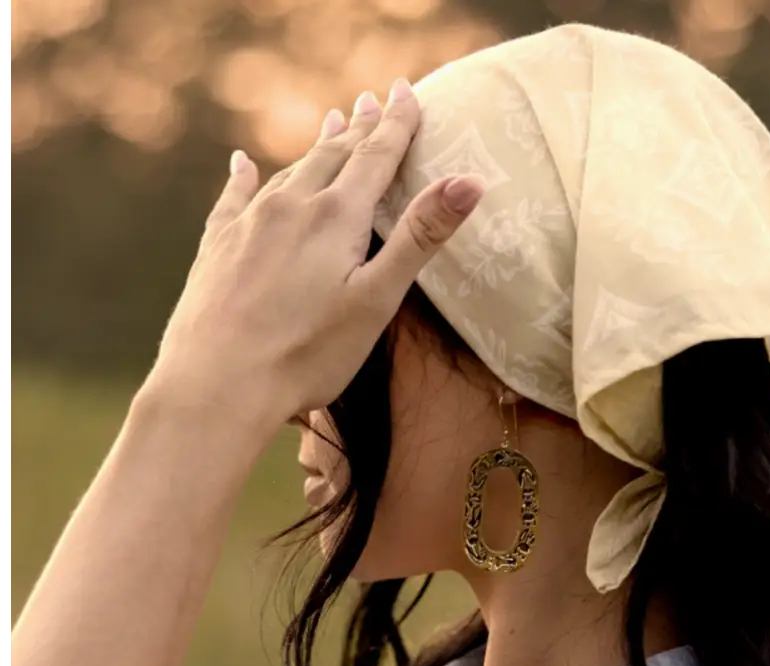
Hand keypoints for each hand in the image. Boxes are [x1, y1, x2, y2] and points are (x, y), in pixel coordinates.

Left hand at [149, 81, 482, 431]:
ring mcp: (248, 223)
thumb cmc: (307, 353)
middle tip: (375, 102)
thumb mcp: (377, 300)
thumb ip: (419, 237)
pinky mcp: (217, 246)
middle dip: (360, 128)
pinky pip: (235, 196)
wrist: (216, 384)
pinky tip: (243, 164)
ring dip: (316, 146)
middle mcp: (290, 206)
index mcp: (335, 217)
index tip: (410, 92)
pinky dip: (245, 175)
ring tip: (333, 123)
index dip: (397, 123)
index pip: (375, 156)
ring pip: (290, 171)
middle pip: (333, 155)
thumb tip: (469, 180)